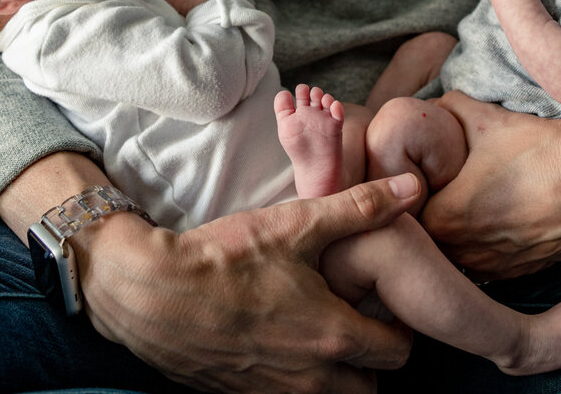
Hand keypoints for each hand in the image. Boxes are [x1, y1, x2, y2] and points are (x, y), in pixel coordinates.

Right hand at [75, 174, 422, 392]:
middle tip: (357, 319)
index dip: (399, 325)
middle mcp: (309, 378)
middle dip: (371, 358)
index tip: (383, 302)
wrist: (147, 291)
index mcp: (332, 336)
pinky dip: (292, 378)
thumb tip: (413, 187)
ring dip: (334, 372)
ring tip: (318, 329)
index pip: (398, 351)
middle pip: (368, 387)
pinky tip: (278, 339)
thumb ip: (362, 207)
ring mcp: (272, 392)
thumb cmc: (225, 258)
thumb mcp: (298, 223)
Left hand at [420, 92, 560, 278]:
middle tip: (437, 194)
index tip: (417, 180)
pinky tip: (496, 224)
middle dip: (429, 220)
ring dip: (457, 240)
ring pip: (460, 259)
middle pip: (431, 242)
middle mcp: (469, 251)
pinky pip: (491, 268)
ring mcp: (500, 266)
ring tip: (466, 210)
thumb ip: (444, 109)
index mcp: (448, 218)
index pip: (407, 217)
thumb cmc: (538, 144)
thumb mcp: (482, 116)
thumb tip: (428, 108)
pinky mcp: (528, 271)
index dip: (409, 197)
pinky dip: (487, 250)